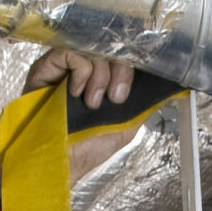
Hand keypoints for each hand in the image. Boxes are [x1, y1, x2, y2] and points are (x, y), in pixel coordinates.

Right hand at [21, 49, 137, 184]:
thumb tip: (166, 87)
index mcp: (103, 78)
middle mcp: (84, 69)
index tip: (129, 91)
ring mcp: (64, 67)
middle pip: (110, 47)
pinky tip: (77, 92)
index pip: (122, 54)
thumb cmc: (89, 148)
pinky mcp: (45, 68)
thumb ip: (142, 102)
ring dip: (100, 74)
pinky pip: (68, 52)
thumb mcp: (127, 123)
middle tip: (115, 98)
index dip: (131, 65)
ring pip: (92, 48)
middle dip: (120, 71)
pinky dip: (80, 70)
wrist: (63, 163)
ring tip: (92, 102)